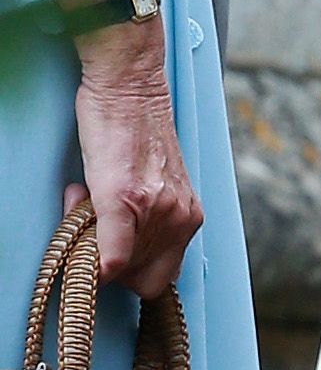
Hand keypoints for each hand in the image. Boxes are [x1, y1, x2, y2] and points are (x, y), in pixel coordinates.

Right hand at [67, 15, 200, 297]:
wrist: (131, 88)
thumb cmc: (137, 133)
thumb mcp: (156, 186)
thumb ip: (147, 222)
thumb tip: (115, 253)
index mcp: (189, 217)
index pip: (162, 279)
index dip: (132, 275)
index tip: (112, 252)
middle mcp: (180, 217)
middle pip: (144, 281)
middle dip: (114, 266)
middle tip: (95, 229)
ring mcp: (158, 209)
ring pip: (123, 270)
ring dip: (95, 248)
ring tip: (87, 203)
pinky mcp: (126, 198)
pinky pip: (113, 256)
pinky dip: (97, 259)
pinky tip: (82, 227)